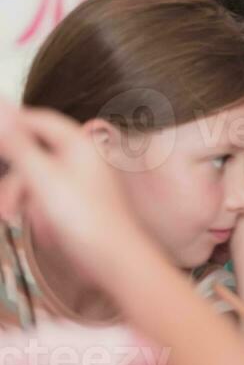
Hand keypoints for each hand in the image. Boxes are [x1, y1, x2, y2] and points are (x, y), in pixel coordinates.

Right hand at [0, 106, 150, 275]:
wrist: (113, 257)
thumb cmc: (82, 217)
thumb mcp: (41, 178)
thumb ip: (18, 144)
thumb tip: (1, 106)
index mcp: (79, 142)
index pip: (39, 119)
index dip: (12, 125)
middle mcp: (83, 155)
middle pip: (34, 150)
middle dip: (13, 174)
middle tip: (4, 205)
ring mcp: (82, 176)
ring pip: (37, 173)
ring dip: (19, 192)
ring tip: (10, 216)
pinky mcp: (79, 198)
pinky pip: (46, 191)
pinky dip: (33, 203)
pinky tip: (31, 222)